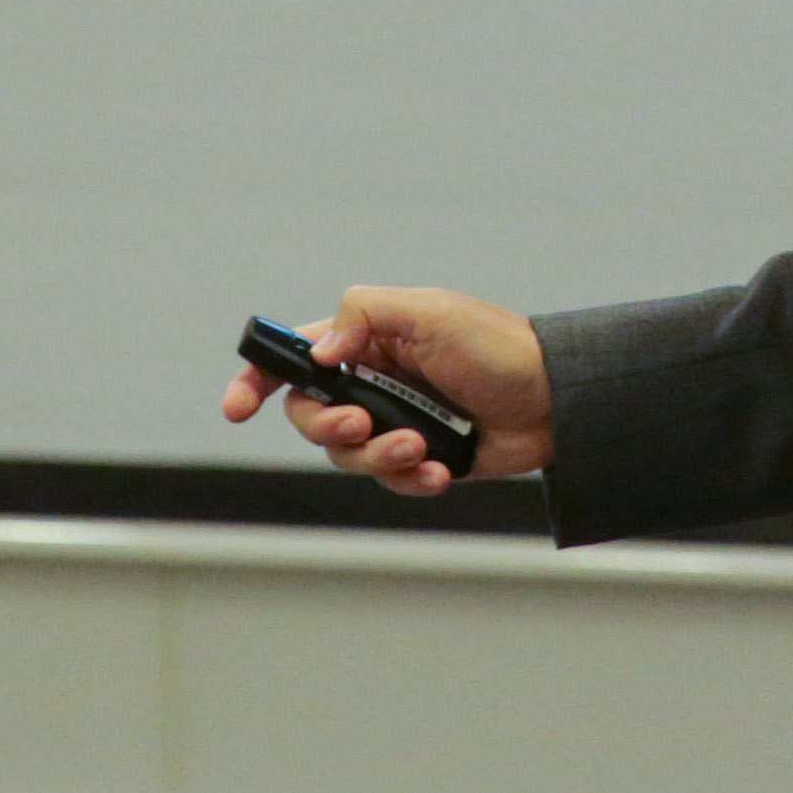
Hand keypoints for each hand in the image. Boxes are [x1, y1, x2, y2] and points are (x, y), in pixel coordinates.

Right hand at [219, 286, 552, 497]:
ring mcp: (393, 422)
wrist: (555, 401)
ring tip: (422, 447)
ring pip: (347, 455)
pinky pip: (389, 480)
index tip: (237, 408)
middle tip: (365, 423)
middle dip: (330, 425)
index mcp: (367, 340)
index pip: (294, 357)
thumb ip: (365, 316)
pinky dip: (409, 479)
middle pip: (310, 415)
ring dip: (378, 456)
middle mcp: (372, 381)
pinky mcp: (419, 458)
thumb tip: (319, 353)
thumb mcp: (430, 312)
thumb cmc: (498, 347)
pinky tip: (441, 470)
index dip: (256, 380)